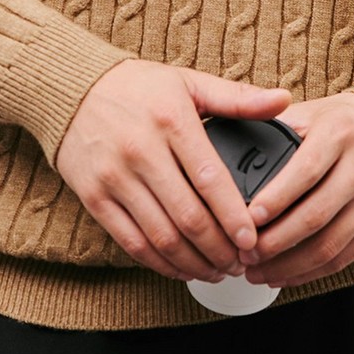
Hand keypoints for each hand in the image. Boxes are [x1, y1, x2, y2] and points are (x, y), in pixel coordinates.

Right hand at [52, 60, 292, 282]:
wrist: (69, 88)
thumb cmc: (137, 87)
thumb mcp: (188, 82)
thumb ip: (237, 98)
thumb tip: (284, 101)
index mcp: (171, 121)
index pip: (210, 179)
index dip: (235, 217)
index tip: (254, 241)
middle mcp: (141, 151)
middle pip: (188, 217)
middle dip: (220, 249)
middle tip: (242, 263)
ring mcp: (114, 178)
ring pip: (161, 236)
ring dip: (194, 262)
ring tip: (219, 271)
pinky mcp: (94, 198)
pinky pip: (132, 242)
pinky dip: (160, 263)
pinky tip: (183, 268)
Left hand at [237, 91, 353, 287]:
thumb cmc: (346, 125)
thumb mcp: (314, 112)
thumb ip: (276, 128)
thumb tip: (229, 149)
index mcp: (339, 135)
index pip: (304, 172)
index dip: (275, 199)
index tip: (248, 217)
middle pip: (314, 216)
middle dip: (274, 242)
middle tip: (243, 253)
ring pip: (328, 245)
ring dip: (287, 265)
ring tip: (256, 271)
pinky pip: (344, 258)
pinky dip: (310, 273)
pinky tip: (284, 275)